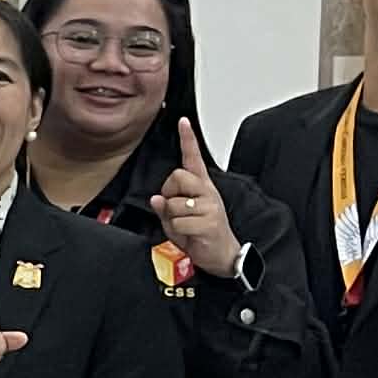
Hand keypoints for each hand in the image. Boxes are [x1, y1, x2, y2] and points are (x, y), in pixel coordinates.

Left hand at [154, 120, 240, 277]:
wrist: (221, 255)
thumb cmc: (199, 234)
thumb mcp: (176, 219)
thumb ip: (165, 207)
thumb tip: (156, 198)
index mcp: (200, 187)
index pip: (192, 158)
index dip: (187, 139)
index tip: (183, 122)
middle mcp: (206, 192)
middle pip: (176, 176)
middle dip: (169, 193)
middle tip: (177, 210)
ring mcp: (210, 205)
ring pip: (174, 202)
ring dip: (172, 218)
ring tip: (186, 225)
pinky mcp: (210, 221)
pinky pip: (178, 222)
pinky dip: (177, 231)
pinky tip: (191, 234)